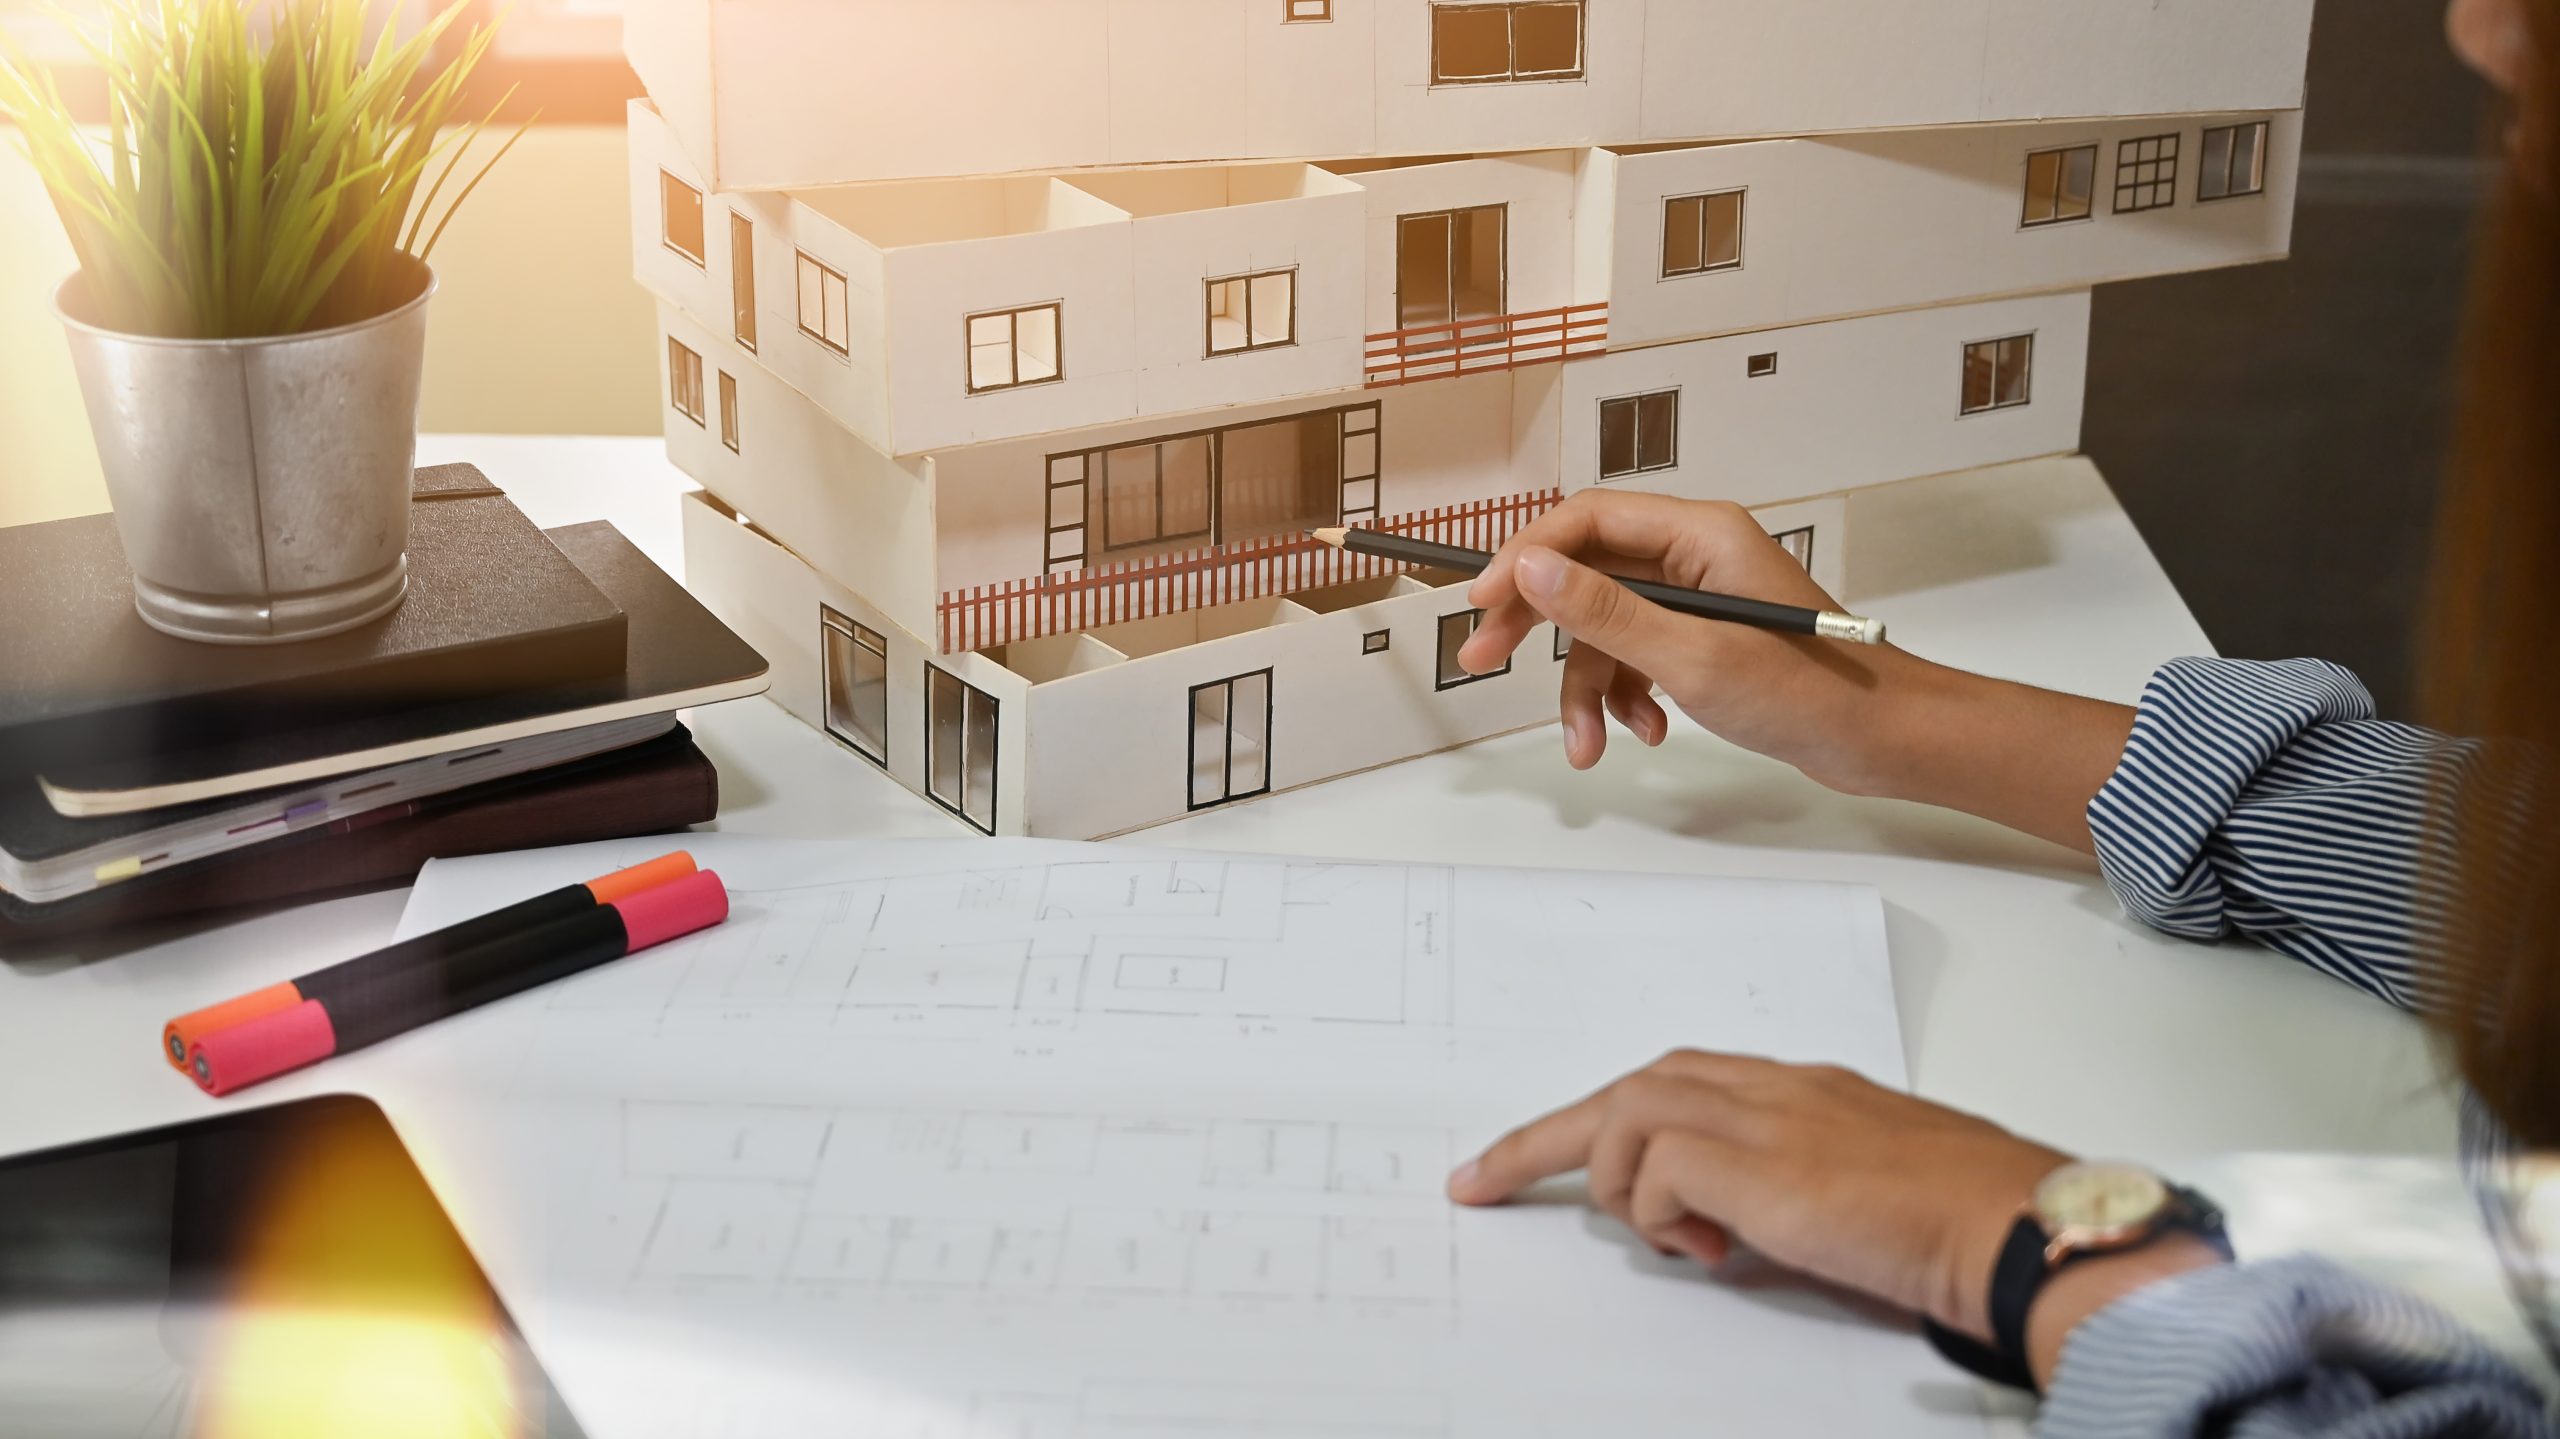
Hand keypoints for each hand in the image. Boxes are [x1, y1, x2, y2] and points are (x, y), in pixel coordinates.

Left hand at [1447, 1051, 2068, 1340]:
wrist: (2009, 1225)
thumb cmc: (1957, 1224)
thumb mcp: (1847, 1208)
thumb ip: (1779, 1203)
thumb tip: (1721, 1238)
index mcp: (1802, 1092)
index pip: (1679, 1084)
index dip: (1609, 1121)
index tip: (1538, 1157)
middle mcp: (1774, 1087)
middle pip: (1632, 1086)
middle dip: (1549, 1137)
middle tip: (1483, 1180)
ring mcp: (1760, 1112)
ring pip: (1628, 1112)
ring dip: (1625, 1184)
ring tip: (1679, 1240)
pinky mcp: (1748, 1154)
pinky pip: (1652, 1165)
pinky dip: (1659, 1209)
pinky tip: (1710, 1246)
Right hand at [1458, 491, 1903, 787]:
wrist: (1884, 740)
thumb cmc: (1811, 692)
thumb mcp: (1693, 657)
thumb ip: (1607, 612)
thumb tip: (1533, 567)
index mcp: (1699, 535)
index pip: (1586, 520)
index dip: (1525, 555)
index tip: (1483, 602)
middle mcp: (1696, 555)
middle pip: (1586, 571)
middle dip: (1537, 622)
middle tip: (1483, 659)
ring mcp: (1700, 599)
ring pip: (1607, 628)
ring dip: (1589, 687)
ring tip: (1588, 744)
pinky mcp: (1706, 640)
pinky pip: (1638, 656)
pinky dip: (1628, 697)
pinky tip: (1647, 732)